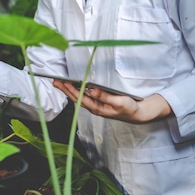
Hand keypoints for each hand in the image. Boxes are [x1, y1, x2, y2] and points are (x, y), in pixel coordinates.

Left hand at [53, 81, 171, 122]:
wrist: (139, 113)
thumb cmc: (130, 108)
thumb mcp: (119, 102)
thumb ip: (105, 97)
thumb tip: (91, 89)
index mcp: (97, 108)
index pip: (80, 98)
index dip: (70, 90)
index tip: (63, 82)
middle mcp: (94, 107)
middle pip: (76, 98)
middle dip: (65, 89)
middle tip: (55, 81)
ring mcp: (96, 105)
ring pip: (79, 97)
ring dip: (69, 90)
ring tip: (60, 83)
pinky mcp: (99, 102)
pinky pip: (84, 96)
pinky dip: (76, 90)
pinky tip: (73, 86)